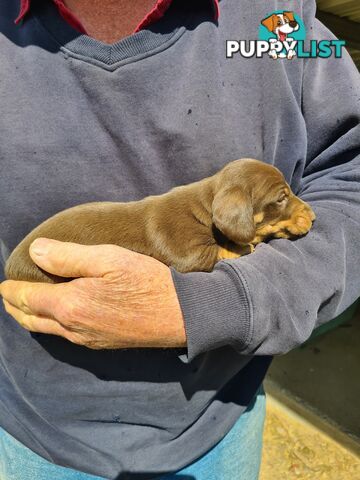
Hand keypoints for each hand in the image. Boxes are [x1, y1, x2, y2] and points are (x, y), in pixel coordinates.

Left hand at [0, 239, 186, 348]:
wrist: (179, 315)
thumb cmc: (146, 282)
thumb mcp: (108, 258)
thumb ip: (68, 256)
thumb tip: (35, 251)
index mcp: (70, 305)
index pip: (25, 298)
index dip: (10, 289)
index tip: (4, 282)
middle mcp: (73, 328)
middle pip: (30, 319)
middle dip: (14, 307)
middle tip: (8, 294)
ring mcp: (86, 339)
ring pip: (46, 330)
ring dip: (30, 317)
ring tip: (26, 305)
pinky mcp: (100, 344)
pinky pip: (64, 336)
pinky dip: (50, 325)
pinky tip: (58, 316)